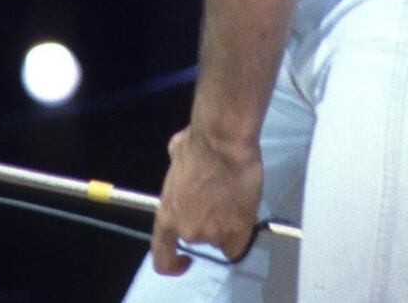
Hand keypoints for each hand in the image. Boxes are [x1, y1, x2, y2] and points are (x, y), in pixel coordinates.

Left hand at [150, 126, 263, 274]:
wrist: (223, 143)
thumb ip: (176, 167)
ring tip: (234, 198)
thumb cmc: (196, 144)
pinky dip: (243, 230)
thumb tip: (179, 156)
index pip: (162, 257)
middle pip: (200, 239)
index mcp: (166, 216)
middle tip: (219, 200)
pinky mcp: (237, 233)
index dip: (173, 264)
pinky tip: (245, 210)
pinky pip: (240, 244)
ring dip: (227, 224)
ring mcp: (212, 235)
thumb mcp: (175, 155)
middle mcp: (187, 231)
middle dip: (209, 223)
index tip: (185, 259)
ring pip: (222, 239)